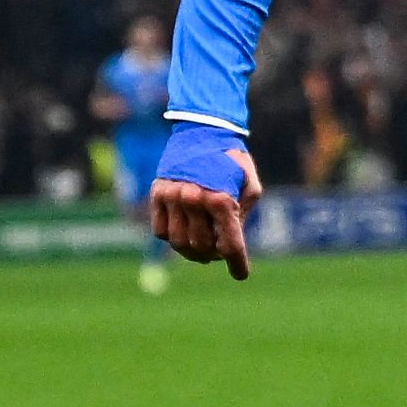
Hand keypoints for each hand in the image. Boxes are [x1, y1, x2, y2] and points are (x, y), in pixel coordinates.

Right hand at [150, 150, 262, 280]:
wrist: (201, 131)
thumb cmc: (231, 160)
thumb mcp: (250, 185)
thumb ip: (243, 214)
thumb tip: (232, 243)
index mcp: (221, 198)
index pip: (229, 244)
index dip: (237, 264)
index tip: (241, 275)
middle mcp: (193, 199)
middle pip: (203, 247)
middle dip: (215, 255)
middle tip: (220, 252)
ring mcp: (171, 197)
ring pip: (179, 244)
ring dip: (193, 252)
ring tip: (204, 248)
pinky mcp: (156, 195)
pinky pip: (161, 231)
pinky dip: (174, 238)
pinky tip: (186, 232)